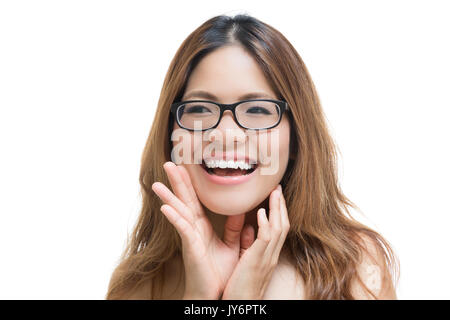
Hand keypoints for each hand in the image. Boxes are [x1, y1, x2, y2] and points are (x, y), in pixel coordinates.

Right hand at [151, 162, 244, 298]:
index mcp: (202, 227)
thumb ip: (234, 229)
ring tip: (157, 183)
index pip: (195, 200)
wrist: (214, 295)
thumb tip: (240, 212)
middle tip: (169, 163)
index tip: (185, 167)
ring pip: (179, 212)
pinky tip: (166, 207)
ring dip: (168, 197)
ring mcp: (190, 238)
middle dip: (177, 182)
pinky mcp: (191, 248)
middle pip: (184, 200)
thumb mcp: (230, 246)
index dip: (190, 184)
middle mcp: (193, 229)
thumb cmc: (219, 273)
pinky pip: (182, 230)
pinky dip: (174, 218)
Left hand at [221, 185, 289, 299]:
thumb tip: (248, 227)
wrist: (241, 306)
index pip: (279, 229)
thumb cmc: (240, 287)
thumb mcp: (247, 263)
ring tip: (274, 192)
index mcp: (269, 255)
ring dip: (277, 209)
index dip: (279, 212)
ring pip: (279, 229)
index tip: (275, 197)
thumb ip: (249, 244)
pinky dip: (265, 224)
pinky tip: (261, 212)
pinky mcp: (257, 261)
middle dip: (281, 206)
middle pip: (283, 225)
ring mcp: (267, 258)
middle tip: (277, 188)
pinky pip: (265, 239)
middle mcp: (272, 255)